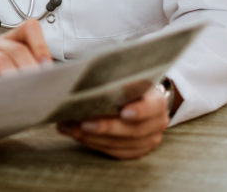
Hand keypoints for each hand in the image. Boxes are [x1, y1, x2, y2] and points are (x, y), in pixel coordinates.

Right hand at [0, 20, 51, 103]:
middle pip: (16, 49)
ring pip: (2, 60)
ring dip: (18, 77)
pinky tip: (9, 96)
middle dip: (32, 68)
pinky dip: (0, 87)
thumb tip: (51, 78)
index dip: (41, 45)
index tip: (48, 66)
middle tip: (42, 85)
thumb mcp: (11, 74)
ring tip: (28, 91)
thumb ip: (29, 70)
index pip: (29, 28)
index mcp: (4, 41)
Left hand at [57, 83, 171, 158]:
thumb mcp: (127, 75)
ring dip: (92, 137)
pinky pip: (114, 152)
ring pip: (120, 144)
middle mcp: (157, 123)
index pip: (152, 107)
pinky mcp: (136, 151)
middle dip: (106, 128)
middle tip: (83, 123)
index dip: (139, 111)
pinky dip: (93, 144)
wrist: (140, 98)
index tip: (123, 112)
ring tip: (69, 127)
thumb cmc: (128, 83)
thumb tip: (89, 73)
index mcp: (157, 101)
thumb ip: (116, 77)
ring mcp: (148, 140)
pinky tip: (75, 134)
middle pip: (133, 131)